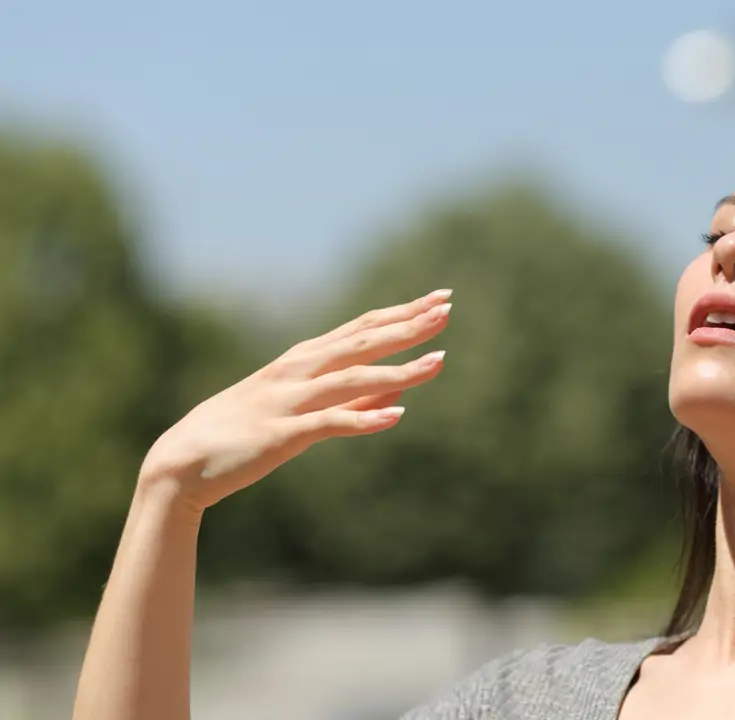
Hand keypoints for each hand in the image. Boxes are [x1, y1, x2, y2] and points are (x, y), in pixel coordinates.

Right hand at [138, 289, 452, 512]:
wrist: (182, 463)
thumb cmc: (244, 433)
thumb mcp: (304, 408)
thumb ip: (354, 396)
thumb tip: (401, 385)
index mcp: (303, 359)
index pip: (362, 327)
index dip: (403, 312)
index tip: (440, 298)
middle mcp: (298, 370)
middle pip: (362, 341)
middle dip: (408, 326)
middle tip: (447, 309)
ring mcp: (290, 400)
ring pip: (353, 377)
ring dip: (399, 369)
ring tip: (439, 363)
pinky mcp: (282, 435)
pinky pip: (329, 423)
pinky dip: (363, 418)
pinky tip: (395, 417)